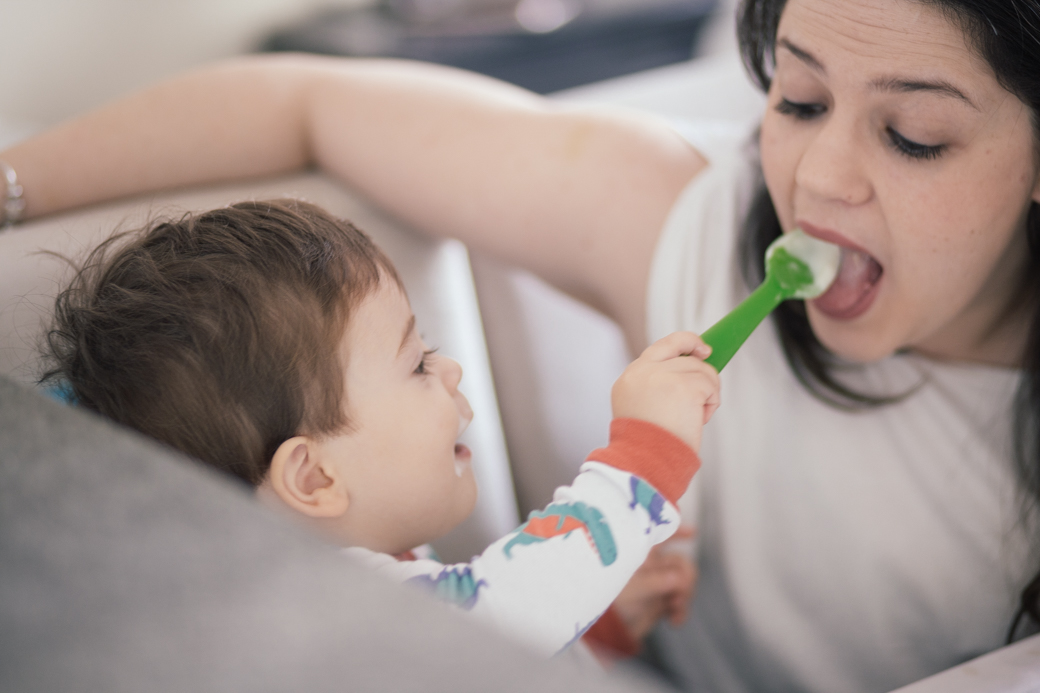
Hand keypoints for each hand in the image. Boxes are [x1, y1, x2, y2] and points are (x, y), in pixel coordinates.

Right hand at [611, 331, 719, 452]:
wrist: (646, 463)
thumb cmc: (648, 445)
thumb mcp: (642, 408)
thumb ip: (658, 384)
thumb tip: (694, 368)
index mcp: (630, 377)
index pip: (661, 346)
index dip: (684, 343)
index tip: (701, 349)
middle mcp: (643, 371)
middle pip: (683, 352)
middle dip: (700, 363)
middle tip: (709, 370)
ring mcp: (663, 375)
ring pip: (701, 370)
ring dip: (707, 392)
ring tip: (695, 417)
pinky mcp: (684, 386)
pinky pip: (710, 386)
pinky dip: (711, 404)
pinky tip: (699, 420)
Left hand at [611, 526, 696, 638]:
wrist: (609, 631)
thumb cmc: (613, 604)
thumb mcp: (634, 589)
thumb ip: (658, 581)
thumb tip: (680, 577)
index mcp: (641, 556)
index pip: (661, 538)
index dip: (677, 532)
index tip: (694, 532)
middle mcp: (651, 567)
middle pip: (681, 564)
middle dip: (685, 580)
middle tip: (678, 595)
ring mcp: (658, 584)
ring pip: (685, 583)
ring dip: (684, 597)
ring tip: (675, 609)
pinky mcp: (662, 602)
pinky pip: (681, 602)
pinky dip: (681, 611)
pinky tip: (675, 620)